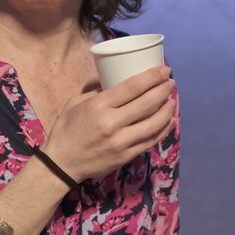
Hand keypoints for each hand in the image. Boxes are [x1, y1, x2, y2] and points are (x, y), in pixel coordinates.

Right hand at [42, 66, 174, 183]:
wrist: (62, 164)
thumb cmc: (67, 130)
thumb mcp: (76, 103)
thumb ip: (96, 91)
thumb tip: (113, 79)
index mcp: (99, 106)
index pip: (132, 87)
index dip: (152, 77)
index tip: (164, 70)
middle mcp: (112, 123)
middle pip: (147, 103)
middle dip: (163, 90)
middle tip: (171, 82)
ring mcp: (121, 141)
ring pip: (153, 123)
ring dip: (167, 110)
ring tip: (172, 100)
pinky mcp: (126, 156)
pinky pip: (151, 141)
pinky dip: (164, 129)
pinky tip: (169, 120)